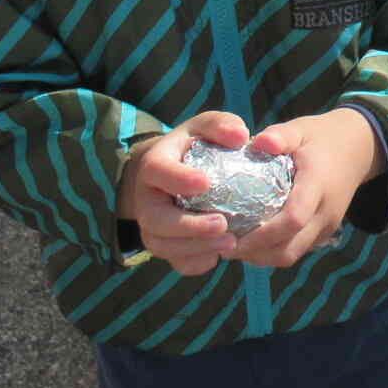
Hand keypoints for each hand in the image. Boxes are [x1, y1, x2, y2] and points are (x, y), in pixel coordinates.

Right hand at [116, 111, 247, 275]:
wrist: (177, 175)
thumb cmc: (195, 147)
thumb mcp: (204, 127)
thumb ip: (221, 125)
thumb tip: (240, 136)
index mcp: (153, 165)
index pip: (158, 171)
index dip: (178, 179)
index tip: (205, 182)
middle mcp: (146, 200)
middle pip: (157, 219)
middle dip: (189, 226)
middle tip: (223, 223)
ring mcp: (152, 227)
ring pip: (164, 246)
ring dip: (197, 248)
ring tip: (231, 242)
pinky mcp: (165, 246)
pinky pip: (176, 262)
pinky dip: (197, 262)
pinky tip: (219, 254)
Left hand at [230, 110, 381, 269]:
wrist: (357, 150)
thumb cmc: (321, 138)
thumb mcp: (301, 129)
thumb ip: (281, 135)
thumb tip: (257, 142)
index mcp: (318, 184)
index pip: (293, 219)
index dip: (261, 234)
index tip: (230, 234)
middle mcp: (325, 212)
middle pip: (290, 248)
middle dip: (254, 253)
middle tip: (223, 245)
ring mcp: (326, 226)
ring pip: (291, 255)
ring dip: (261, 256)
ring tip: (232, 245)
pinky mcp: (323, 233)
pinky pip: (296, 250)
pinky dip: (271, 252)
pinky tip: (250, 241)